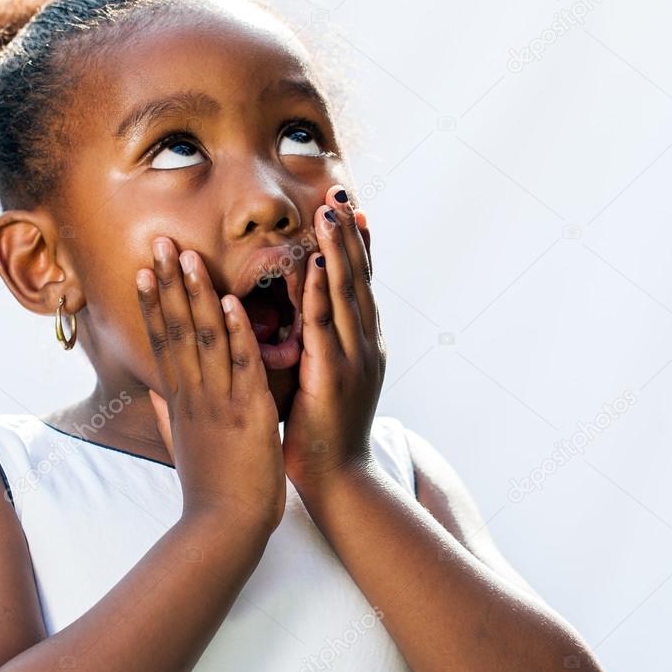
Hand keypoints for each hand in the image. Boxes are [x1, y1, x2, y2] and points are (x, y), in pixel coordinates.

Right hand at [135, 236, 286, 532]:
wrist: (223, 529)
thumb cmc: (207, 490)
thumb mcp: (180, 445)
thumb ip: (166, 413)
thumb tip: (154, 390)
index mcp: (181, 401)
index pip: (163, 342)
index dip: (153, 304)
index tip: (143, 270)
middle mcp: (194, 394)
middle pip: (177, 330)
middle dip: (169, 284)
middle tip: (161, 243)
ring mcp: (218, 401)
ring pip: (205, 339)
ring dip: (197, 295)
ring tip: (189, 257)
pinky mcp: (247, 412)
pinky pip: (241, 365)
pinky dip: (236, 333)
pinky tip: (231, 302)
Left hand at [282, 184, 385, 491]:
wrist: (339, 480)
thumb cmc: (323, 434)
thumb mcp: (325, 381)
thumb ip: (319, 348)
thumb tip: (306, 325)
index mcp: (362, 344)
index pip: (360, 284)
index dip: (357, 244)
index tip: (351, 208)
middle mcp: (365, 344)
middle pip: (358, 277)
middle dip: (348, 232)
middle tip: (340, 192)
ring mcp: (354, 358)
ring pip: (347, 292)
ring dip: (338, 248)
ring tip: (329, 210)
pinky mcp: (334, 374)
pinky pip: (326, 323)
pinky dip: (322, 289)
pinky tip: (317, 261)